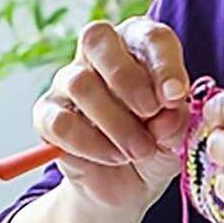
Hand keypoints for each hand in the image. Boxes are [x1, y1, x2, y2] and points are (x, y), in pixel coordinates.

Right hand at [33, 18, 191, 213]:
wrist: (127, 185)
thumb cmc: (155, 144)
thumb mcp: (176, 135)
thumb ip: (176, 120)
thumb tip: (167, 113)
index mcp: (137, 46)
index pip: (149, 37)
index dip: (164, 64)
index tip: (176, 95)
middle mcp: (98, 56)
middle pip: (97, 39)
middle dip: (127, 78)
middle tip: (151, 113)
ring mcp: (67, 83)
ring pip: (80, 84)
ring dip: (116, 122)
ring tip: (140, 150)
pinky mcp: (46, 116)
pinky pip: (60, 122)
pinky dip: (91, 144)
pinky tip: (113, 157)